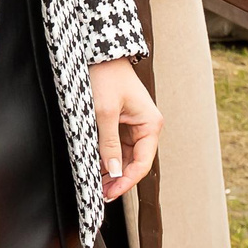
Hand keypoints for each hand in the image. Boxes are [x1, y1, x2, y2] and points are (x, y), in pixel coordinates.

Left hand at [89, 57, 161, 200]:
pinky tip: (96, 169)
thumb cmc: (107, 77)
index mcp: (150, 124)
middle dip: (119, 179)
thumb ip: (109, 144)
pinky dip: (107, 159)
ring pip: (125, 157)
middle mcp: (145, 127)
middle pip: (134, 163)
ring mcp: (133, 126)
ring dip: (112, 171)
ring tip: (97, 186)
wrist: (100, 53)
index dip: (127, 181)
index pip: (142, 162)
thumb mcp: (105, 112)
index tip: (111, 193)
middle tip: (101, 194)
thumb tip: (114, 172)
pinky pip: (116, 147)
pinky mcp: (121, 123)